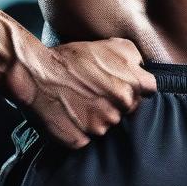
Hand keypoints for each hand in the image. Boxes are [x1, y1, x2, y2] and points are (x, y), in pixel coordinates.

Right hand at [21, 38, 156, 148]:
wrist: (37, 74)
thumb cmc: (73, 57)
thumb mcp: (112, 45)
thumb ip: (135, 58)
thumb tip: (142, 69)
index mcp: (130, 86)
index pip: (149, 91)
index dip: (136, 86)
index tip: (123, 83)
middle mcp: (119, 109)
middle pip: (127, 111)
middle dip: (116, 102)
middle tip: (95, 91)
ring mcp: (100, 127)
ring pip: (107, 126)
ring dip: (98, 117)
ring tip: (80, 101)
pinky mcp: (80, 141)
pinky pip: (86, 139)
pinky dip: (80, 130)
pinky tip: (70, 114)